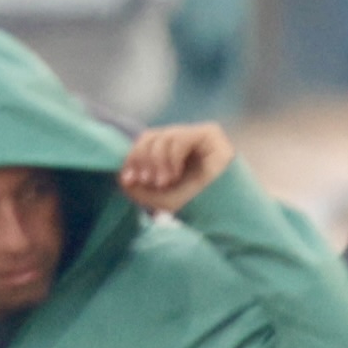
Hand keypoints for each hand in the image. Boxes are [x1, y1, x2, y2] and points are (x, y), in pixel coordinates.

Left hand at [116, 123, 231, 215]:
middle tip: (146, 181)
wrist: (229, 212)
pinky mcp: (211, 134)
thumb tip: (119, 176)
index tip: (128, 179)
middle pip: (151, 136)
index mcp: (174, 153)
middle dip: (143, 159)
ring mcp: (198, 136)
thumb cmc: (198, 207)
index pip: (146, 143)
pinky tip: (175, 175)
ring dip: (158, 161)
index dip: (133, 157)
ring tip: (164, 183)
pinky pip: (180, 137)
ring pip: (164, 137)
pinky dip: (171, 157)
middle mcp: (185, 141)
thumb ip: (139, 187)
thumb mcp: (160, 198)